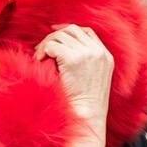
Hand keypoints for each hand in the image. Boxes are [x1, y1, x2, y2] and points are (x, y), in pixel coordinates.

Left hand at [35, 25, 112, 146]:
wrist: (87, 116)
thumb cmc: (86, 105)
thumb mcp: (93, 79)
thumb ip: (85, 62)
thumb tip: (62, 48)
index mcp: (106, 56)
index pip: (87, 32)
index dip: (68, 31)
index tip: (54, 36)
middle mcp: (98, 52)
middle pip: (72, 30)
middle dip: (55, 36)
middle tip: (42, 50)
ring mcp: (87, 54)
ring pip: (61, 36)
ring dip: (47, 44)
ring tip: (39, 57)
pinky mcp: (73, 59)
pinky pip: (53, 46)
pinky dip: (43, 51)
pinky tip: (40, 61)